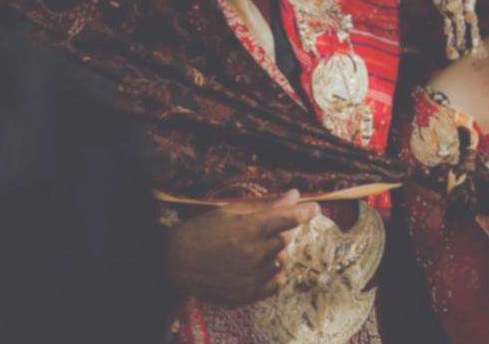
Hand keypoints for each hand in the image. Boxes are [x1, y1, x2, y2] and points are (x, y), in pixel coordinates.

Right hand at [166, 190, 318, 305]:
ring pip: (282, 260)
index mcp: (250, 229)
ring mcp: (253, 276)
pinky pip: (276, 282)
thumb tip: (293, 195)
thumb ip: (265, 205)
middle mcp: (254, 254)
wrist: (174, 264)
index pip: (289, 218)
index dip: (305, 211)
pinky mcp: (248, 294)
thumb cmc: (201, 232)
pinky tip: (261, 265)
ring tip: (256, 246)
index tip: (314, 207)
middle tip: (267, 227)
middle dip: (283, 229)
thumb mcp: (231, 211)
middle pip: (286, 239)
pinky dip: (274, 272)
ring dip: (277, 251)